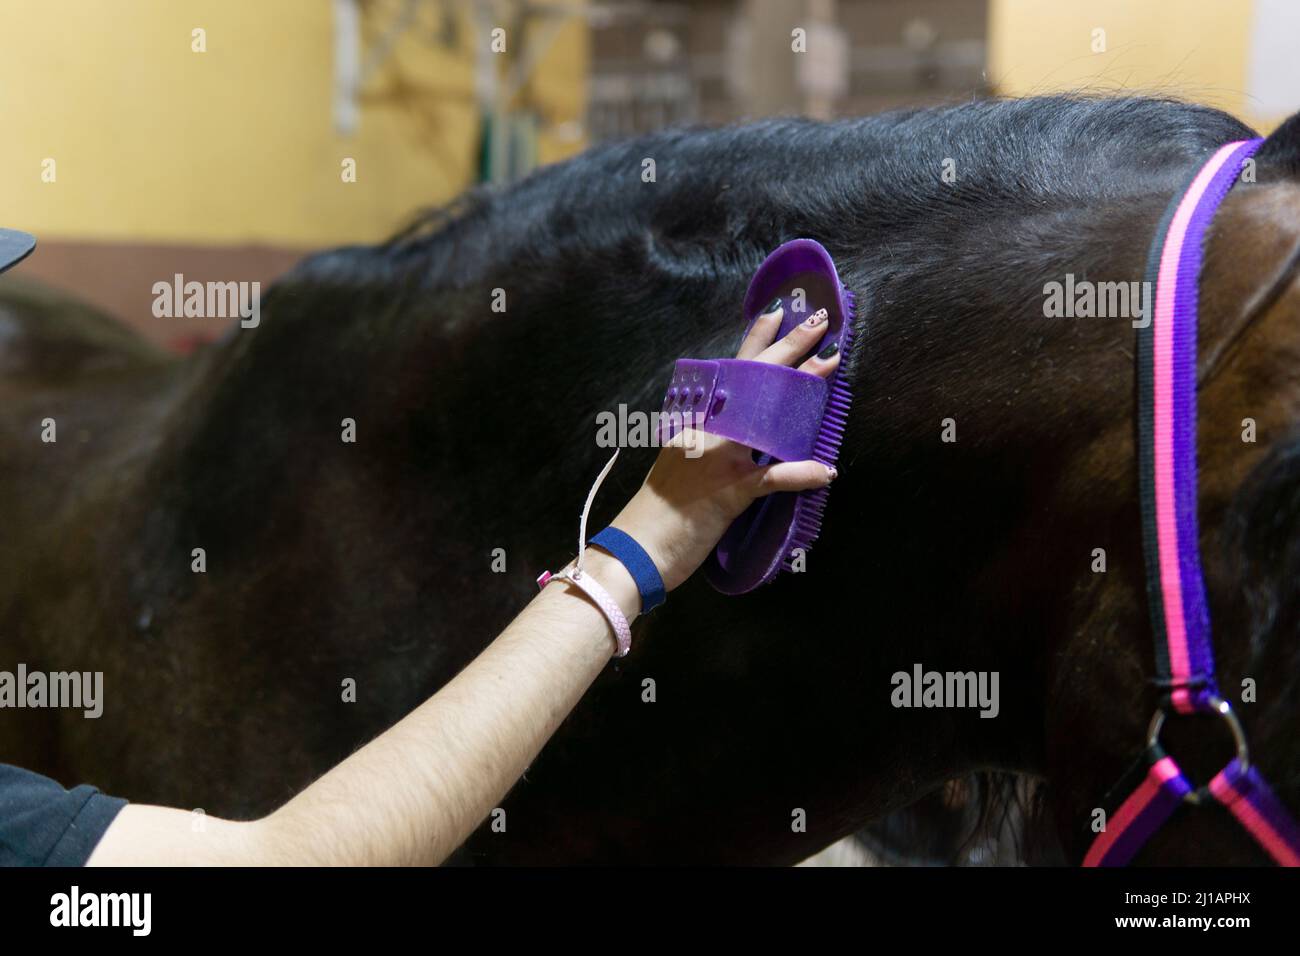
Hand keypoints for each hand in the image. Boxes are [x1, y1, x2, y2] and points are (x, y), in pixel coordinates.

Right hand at [610, 303, 841, 592]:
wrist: (638, 547)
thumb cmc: (659, 511)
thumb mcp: (681, 465)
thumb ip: (705, 445)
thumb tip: (737, 440)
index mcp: (695, 423)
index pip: (729, 373)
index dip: (755, 341)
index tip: (778, 313)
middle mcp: (706, 431)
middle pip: (751, 380)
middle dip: (787, 348)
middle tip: (818, 323)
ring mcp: (718, 458)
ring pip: (764, 413)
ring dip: (801, 391)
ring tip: (830, 368)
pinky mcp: (729, 491)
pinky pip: (771, 477)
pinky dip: (800, 475)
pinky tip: (824, 471)